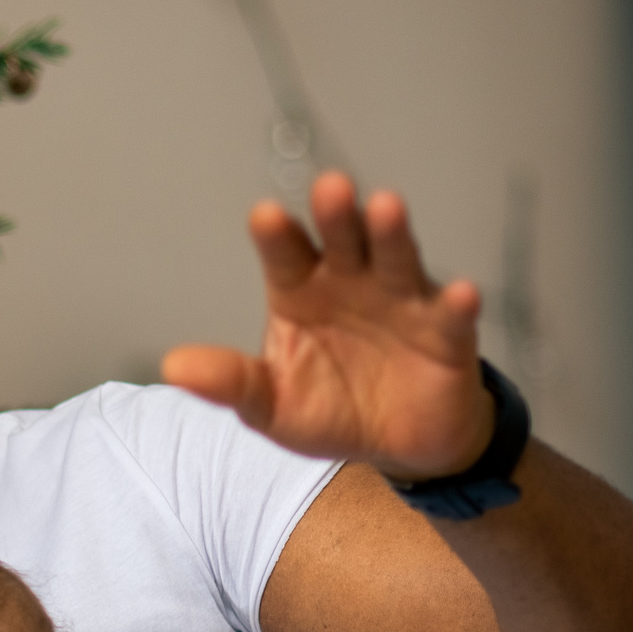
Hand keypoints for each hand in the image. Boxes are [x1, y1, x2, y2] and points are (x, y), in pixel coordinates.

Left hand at [163, 171, 496, 481]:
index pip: (286, 256)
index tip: (266, 215)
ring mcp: (402, 303)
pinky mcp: (447, 333)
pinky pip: (452, 315)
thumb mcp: (269, 404)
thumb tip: (173, 368)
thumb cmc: (329, 409)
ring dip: (392, 234)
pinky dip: (457, 304)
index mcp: (301, 293)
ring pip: (396, 260)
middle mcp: (352, 284)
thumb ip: (230, 383)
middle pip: (343, 241)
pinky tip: (460, 294)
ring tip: (386, 206)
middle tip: (330, 187)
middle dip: (337, 215)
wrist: (394, 444)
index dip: (278, 236)